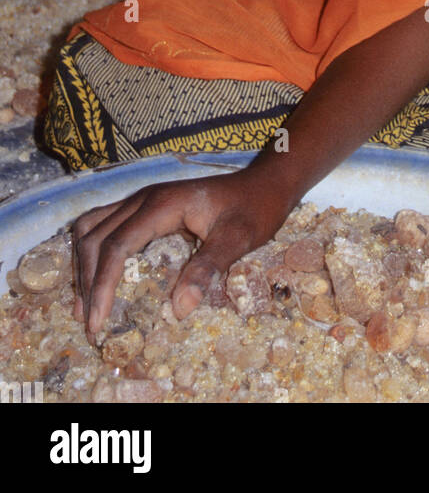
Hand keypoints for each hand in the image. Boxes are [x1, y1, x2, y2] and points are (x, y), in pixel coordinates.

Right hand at [72, 161, 293, 336]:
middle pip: (96, 236)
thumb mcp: (239, 238)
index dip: (103, 285)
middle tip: (89, 321)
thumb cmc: (255, 209)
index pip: (117, 245)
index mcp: (163, 204)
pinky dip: (96, 252)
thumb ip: (208, 268)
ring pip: (93, 227)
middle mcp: (145, 197)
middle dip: (88, 280)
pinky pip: (106, 225)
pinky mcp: (147, 206)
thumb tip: (178, 308)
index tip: (97, 321)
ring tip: (85, 303)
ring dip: (85, 264)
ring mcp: (144, 199)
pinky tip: (99, 277)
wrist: (266, 183)